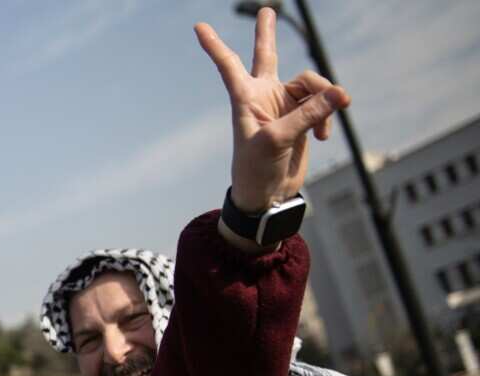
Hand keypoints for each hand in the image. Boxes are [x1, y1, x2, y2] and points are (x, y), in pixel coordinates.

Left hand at [196, 9, 350, 211]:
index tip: (198, 27)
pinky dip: (328, 116)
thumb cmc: (257, 170)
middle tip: (266, 10)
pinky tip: (325, 136)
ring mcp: (284, 106)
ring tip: (327, 122)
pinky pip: (324, 104)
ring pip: (312, 85)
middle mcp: (263, 96)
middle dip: (267, 35)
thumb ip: (308, 114)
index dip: (215, 46)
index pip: (229, 65)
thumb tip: (338, 93)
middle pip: (267, 56)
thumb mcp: (278, 140)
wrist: (269, 195)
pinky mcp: (303, 117)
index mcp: (245, 98)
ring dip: (324, 99)